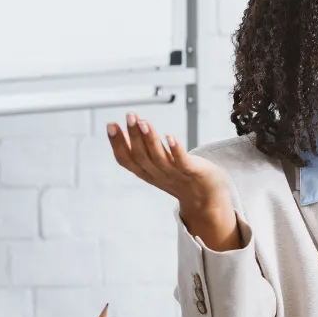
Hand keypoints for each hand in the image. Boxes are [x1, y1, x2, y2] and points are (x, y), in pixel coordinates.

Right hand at [106, 114, 238, 249]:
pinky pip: (182, 162)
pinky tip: (170, 136)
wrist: (206, 199)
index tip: (111, 125)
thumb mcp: (154, 166)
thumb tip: (123, 132)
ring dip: (150, 139)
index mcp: (146, 173)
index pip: (126, 160)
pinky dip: (175, 150)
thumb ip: (139, 152)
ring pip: (158, 157)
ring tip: (144, 122)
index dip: (117, 143)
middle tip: (129, 116)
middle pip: (141, 156)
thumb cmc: (180, 178)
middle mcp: (157, 175)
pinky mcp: (192, 172)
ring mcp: (175, 174)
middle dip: (134, 135)